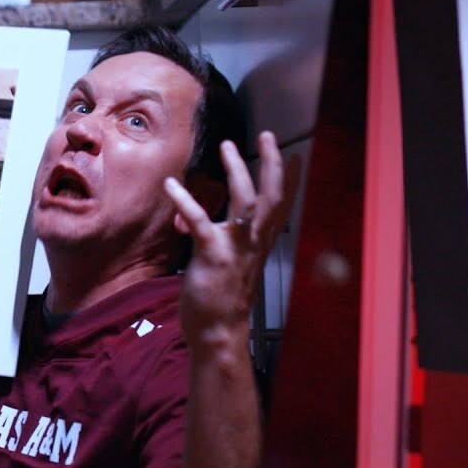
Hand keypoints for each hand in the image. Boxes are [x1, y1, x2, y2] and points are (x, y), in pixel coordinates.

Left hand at [164, 131, 301, 349]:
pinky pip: (202, 221)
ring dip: (237, 171)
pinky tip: (172, 184)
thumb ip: (223, 241)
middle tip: (268, 135)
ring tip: (228, 146)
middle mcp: (254, 242)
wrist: (218, 332)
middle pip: (272, 196)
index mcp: (260, 244)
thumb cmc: (222, 301)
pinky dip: (186, 200)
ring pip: (245, 201)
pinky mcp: (214, 255)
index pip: (281, 206)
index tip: (295, 155)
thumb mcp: (231, 265)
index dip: (290, 180)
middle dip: (272, 163)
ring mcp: (236, 248)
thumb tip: (203, 225)